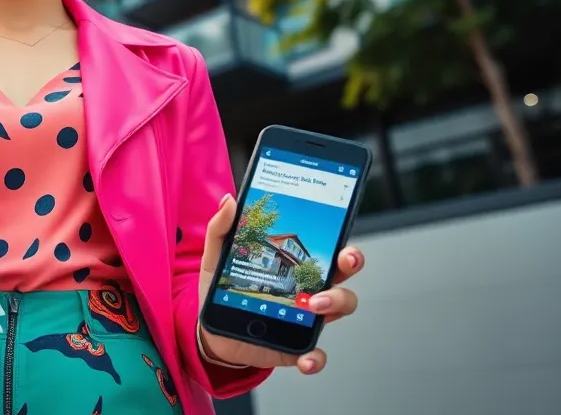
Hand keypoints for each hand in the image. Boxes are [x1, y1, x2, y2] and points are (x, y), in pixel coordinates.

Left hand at [196, 194, 362, 374]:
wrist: (210, 330)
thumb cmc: (221, 289)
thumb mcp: (216, 257)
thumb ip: (221, 229)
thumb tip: (229, 201)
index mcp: (294, 265)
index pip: (326, 248)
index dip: (343, 243)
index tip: (344, 238)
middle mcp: (307, 289)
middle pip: (342, 274)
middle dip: (350, 264)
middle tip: (341, 263)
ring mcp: (305, 318)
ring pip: (339, 308)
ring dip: (336, 303)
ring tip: (313, 305)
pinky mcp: (295, 345)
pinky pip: (315, 354)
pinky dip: (315, 358)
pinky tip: (306, 359)